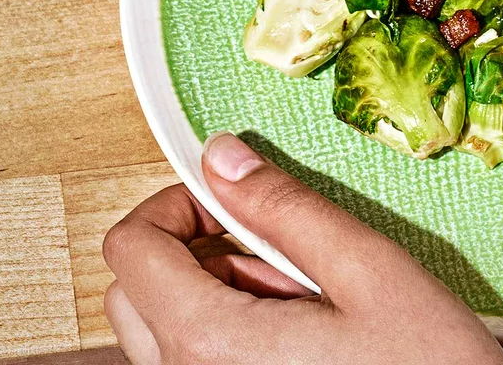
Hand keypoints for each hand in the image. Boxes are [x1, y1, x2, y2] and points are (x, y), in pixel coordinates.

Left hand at [102, 133, 502, 364]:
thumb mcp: (372, 276)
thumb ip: (284, 209)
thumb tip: (220, 156)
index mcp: (210, 345)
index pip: (129, 249)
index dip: (172, 206)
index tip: (227, 204)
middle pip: (135, 295)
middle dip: (191, 257)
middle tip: (273, 257)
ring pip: (166, 340)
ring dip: (214, 305)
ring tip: (304, 310)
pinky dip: (232, 346)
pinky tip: (308, 349)